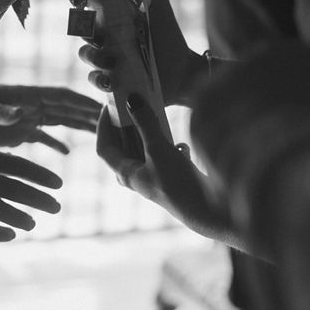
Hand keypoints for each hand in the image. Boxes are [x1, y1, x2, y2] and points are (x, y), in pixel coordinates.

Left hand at [0, 82, 101, 153]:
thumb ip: (0, 112)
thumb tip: (23, 114)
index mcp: (27, 96)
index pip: (62, 98)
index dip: (83, 102)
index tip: (105, 107)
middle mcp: (32, 105)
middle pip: (68, 110)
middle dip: (91, 115)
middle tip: (117, 122)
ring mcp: (27, 117)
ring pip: (61, 122)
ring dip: (81, 126)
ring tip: (104, 134)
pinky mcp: (18, 131)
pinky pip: (43, 137)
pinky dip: (56, 143)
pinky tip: (68, 152)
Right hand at [0, 140, 61, 240]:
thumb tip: (10, 163)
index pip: (17, 165)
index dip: (40, 175)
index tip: (57, 184)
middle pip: (15, 188)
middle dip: (40, 198)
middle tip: (56, 206)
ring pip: (1, 209)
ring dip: (21, 217)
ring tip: (33, 224)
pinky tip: (10, 234)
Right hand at [78, 0, 204, 106]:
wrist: (182, 69)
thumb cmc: (169, 34)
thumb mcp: (158, 0)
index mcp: (114, 16)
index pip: (87, 5)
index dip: (78, 0)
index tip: (78, 0)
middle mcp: (107, 36)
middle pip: (82, 29)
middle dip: (86, 31)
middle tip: (100, 37)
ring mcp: (107, 58)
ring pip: (85, 54)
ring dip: (92, 56)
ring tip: (111, 61)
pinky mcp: (110, 81)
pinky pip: (93, 79)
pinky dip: (97, 79)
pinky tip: (110, 80)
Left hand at [96, 94, 237, 244]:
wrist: (206, 210)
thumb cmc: (177, 184)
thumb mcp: (159, 149)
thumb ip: (145, 123)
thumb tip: (132, 100)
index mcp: (125, 173)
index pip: (103, 147)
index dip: (103, 125)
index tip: (110, 105)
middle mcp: (136, 176)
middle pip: (123, 146)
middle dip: (126, 124)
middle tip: (131, 103)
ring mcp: (153, 177)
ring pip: (144, 148)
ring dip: (147, 131)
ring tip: (154, 112)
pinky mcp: (170, 177)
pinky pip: (162, 155)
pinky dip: (167, 145)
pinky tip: (181, 144)